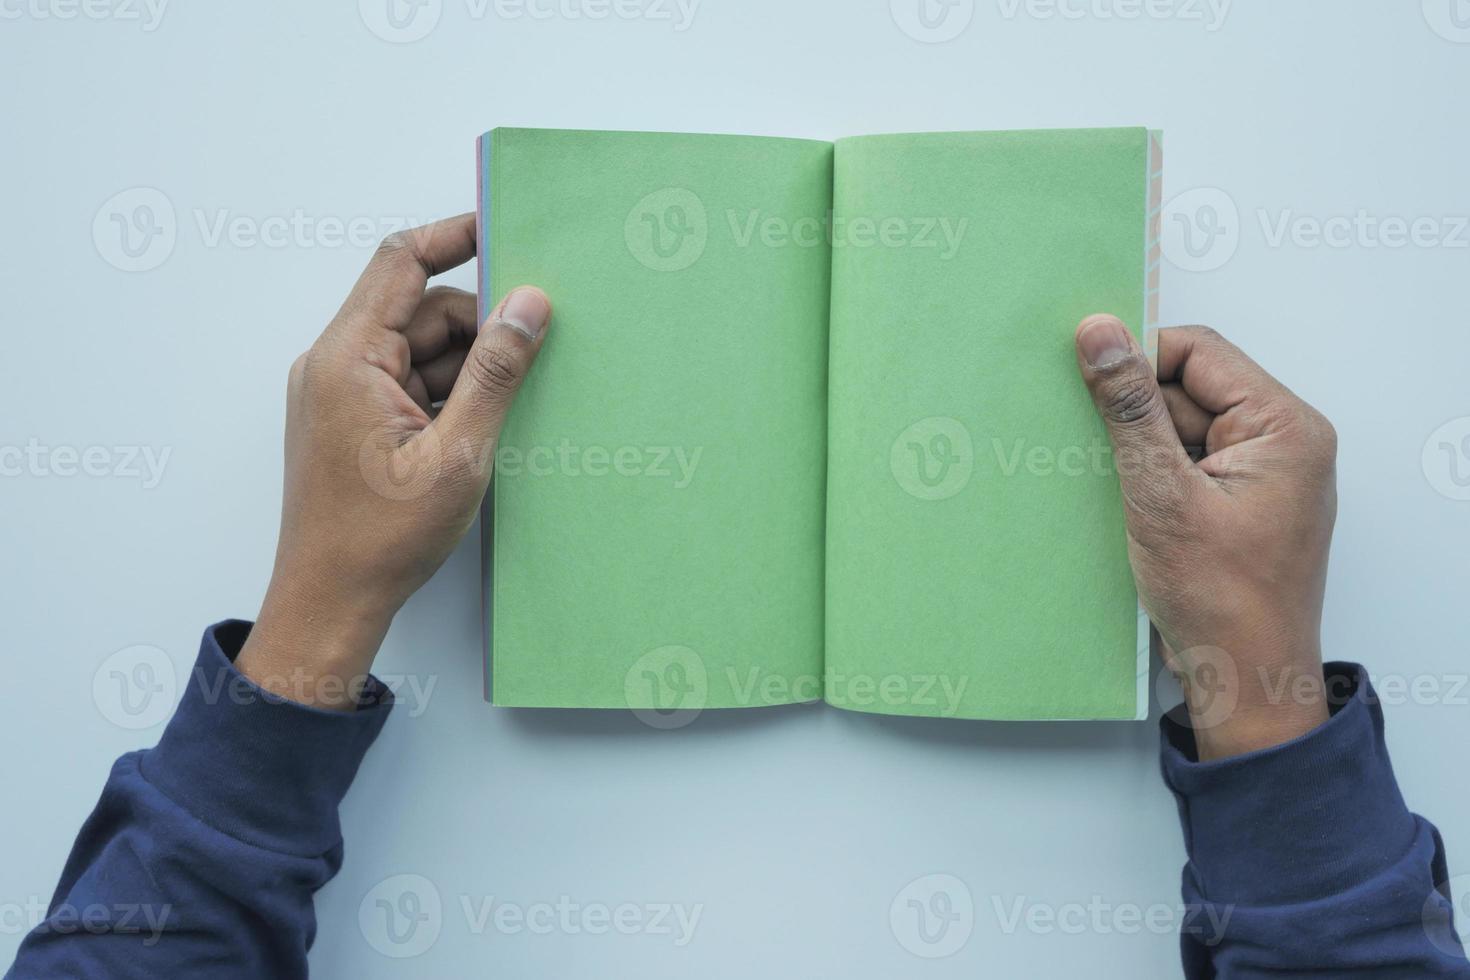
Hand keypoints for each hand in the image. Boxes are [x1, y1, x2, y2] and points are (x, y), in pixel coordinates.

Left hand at [235, 214, 551, 708]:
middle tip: (535, 353)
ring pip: (420, 349)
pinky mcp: (351, 420)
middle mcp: (335, 364)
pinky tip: (480, 430)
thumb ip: (496, 372)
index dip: (455, 236)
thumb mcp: (457, 454)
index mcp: (348, 359)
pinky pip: (409, 383)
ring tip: (503, 415)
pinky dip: (449, 395)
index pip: (401, 262)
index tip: (506, 226)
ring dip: (467, 369)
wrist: (329, 604)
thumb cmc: (381, 541)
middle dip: (480, 326)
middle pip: (420, 309)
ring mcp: (340, 393)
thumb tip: (529, 303)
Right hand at [1074, 316, 1336, 759]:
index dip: (1138, 356)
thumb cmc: (1222, 600)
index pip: (1200, 353)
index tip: (1081, 370)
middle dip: (1132, 411)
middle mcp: (1282, 443)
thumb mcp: (1162, 495)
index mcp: (1285, 428)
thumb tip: (1102, 333)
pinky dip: (1147, 476)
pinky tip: (1119, 501)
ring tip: (1106, 483)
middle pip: (1188, 389)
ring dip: (1135, 448)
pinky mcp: (1237, 505)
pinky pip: (1185, 465)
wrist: (1245, 681)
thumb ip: (1130, 409)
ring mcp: (1261, 476)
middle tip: (1085, 440)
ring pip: (1180, 429)